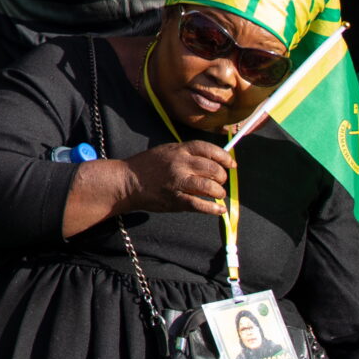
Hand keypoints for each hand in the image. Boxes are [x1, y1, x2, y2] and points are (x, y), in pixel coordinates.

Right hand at [117, 138, 234, 217]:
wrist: (127, 181)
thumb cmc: (147, 166)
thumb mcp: (166, 151)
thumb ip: (186, 154)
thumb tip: (211, 161)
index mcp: (178, 150)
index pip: (208, 149)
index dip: (224, 156)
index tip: (231, 164)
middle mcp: (180, 164)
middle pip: (212, 168)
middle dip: (222, 176)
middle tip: (221, 182)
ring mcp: (178, 181)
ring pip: (209, 187)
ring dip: (219, 192)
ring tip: (218, 194)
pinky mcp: (175, 199)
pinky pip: (200, 205)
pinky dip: (213, 209)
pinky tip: (219, 210)